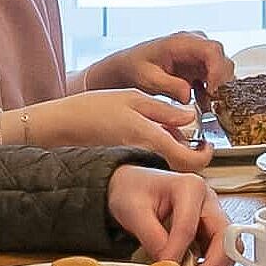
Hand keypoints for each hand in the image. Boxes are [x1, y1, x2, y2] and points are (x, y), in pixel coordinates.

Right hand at [12, 86, 204, 157]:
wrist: (58, 126)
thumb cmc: (91, 108)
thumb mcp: (132, 97)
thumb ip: (164, 110)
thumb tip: (190, 117)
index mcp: (149, 138)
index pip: (189, 161)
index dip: (204, 157)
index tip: (206, 146)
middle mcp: (143, 157)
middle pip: (179, 166)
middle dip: (187, 152)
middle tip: (185, 134)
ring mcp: (134, 165)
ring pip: (165, 165)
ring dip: (171, 151)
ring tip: (161, 130)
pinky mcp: (125, 167)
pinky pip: (149, 165)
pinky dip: (154, 153)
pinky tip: (144, 137)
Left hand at [79, 29, 235, 106]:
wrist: (128, 69)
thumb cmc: (135, 68)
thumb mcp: (148, 79)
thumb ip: (169, 86)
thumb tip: (188, 94)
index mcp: (181, 42)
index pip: (211, 50)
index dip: (218, 70)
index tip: (214, 90)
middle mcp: (194, 44)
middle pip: (222, 59)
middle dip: (221, 82)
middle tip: (213, 102)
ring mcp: (198, 55)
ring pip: (222, 69)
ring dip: (218, 89)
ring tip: (206, 105)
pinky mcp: (199, 66)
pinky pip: (215, 78)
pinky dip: (213, 92)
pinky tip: (203, 104)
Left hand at [107, 165, 234, 265]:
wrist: (132, 185)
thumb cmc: (133, 191)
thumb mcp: (134, 212)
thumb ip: (152, 238)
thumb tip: (168, 264)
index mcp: (190, 187)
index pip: (189, 227)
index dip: (177, 252)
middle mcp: (208, 199)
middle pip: (225, 235)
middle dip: (213, 263)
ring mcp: (213, 214)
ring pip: (229, 245)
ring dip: (216, 265)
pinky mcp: (210, 228)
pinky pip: (220, 250)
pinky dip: (211, 264)